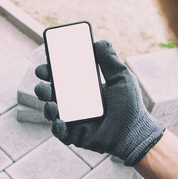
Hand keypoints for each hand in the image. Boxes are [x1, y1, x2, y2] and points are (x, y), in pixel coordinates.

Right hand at [34, 40, 165, 165]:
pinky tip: (59, 122)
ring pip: (51, 113)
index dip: (51, 71)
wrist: (135, 132)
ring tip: (51, 104)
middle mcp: (74, 104)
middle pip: (51, 95)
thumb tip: (99, 42)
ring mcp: (72, 120)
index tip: (46, 63)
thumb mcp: (121, 78)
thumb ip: (110, 60)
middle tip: (42, 84)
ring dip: (47, 107)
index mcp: (82, 89)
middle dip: (42, 88)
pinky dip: (56, 128)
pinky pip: (59, 132)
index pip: (61, 78)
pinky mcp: (73, 136)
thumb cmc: (130, 106)